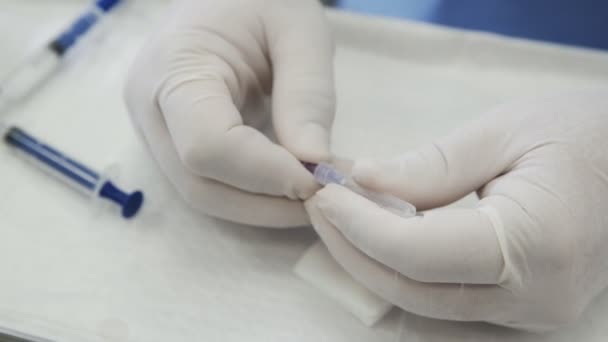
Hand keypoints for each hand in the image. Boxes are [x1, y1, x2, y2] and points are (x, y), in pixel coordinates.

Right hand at [125, 0, 334, 226]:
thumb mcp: (299, 29)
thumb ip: (307, 93)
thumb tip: (314, 164)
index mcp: (174, 67)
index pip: (208, 145)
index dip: (265, 174)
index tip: (318, 179)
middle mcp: (151, 108)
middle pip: (200, 184)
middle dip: (266, 204)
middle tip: (325, 200)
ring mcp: (155, 130)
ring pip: (202, 194)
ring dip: (261, 207)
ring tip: (312, 196)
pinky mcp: (171, 142)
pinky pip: (208, 183)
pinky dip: (251, 196)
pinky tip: (288, 188)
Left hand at [306, 90, 607, 330]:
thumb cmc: (580, 133)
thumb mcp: (503, 132)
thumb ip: (430, 166)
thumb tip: (362, 183)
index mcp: (537, 245)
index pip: (419, 254)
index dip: (360, 227)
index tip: (324, 194)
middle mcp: (534, 296)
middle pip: (412, 289)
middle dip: (354, 248)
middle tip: (321, 204)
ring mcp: (529, 311)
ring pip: (422, 299)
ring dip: (371, 259)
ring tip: (341, 214)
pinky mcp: (520, 306)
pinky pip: (443, 294)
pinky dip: (402, 264)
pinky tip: (379, 229)